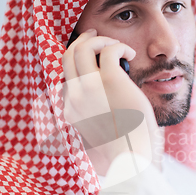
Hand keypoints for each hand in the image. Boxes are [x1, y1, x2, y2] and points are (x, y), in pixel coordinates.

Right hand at [62, 29, 162, 174]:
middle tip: (95, 36)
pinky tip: (130, 54)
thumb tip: (102, 114)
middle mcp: (75, 96)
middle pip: (67, 56)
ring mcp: (90, 87)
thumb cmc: (120, 152)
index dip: (77, 64)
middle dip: (81, 41)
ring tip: (115, 46)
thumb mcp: (96, 139)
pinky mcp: (110, 80)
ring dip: (99, 40)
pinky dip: (119, 46)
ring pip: (82, 47)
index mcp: (71, 110)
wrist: (129, 159)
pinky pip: (110, 50)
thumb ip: (92, 123)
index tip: (91, 59)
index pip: (65, 76)